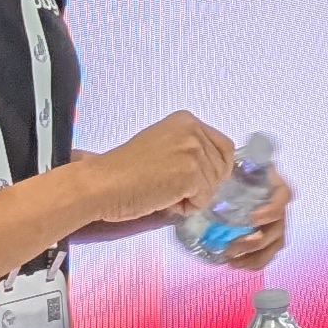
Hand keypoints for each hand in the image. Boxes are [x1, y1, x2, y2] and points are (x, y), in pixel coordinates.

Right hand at [85, 110, 236, 226]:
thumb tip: (214, 169)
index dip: (213, 169)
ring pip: (213, 187)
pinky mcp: (191, 174)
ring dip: (191, 197)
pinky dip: (185, 207)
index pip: (224, 147)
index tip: (194, 179)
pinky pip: (202, 200)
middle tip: (170, 187)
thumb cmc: (124, 170)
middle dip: (201, 185)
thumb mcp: (162, 145)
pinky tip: (164, 200)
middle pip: (221, 168)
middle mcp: (193, 131)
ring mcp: (193, 151)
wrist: (103, 183)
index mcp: (187, 120)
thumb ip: (187, 149)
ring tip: (162, 191)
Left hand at [211, 167, 294, 267]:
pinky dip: (254, 262)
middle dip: (256, 241)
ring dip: (255, 255)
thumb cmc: (233, 172)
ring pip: (275, 244)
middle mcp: (278, 205)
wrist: (228, 181)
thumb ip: (229, 165)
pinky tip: (237, 263)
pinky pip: (268, 254)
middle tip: (232, 247)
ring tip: (232, 260)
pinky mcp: (267, 238)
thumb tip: (215, 170)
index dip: (271, 210)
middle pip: (278, 227)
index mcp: (273, 184)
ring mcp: (274, 223)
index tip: (252, 218)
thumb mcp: (232, 165)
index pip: (284, 196)